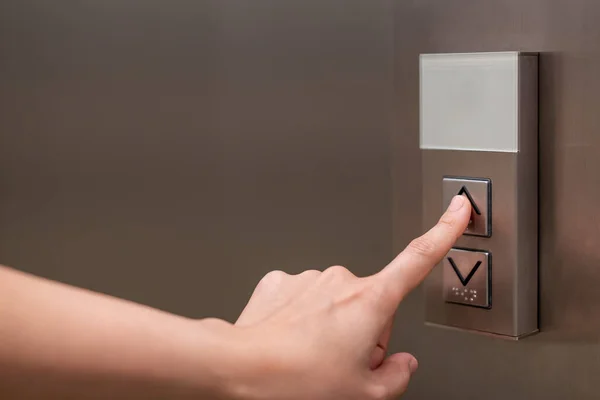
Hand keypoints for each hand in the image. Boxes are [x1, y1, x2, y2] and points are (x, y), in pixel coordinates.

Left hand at [229, 195, 470, 399]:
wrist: (240, 369)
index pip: (418, 259)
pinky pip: (305, 299)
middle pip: (371, 304)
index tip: (458, 208)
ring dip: (331, 327)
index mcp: (370, 302)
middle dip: (364, 331)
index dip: (445, 231)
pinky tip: (290, 341)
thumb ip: (397, 377)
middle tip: (340, 361)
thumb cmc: (297, 382)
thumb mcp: (364, 393)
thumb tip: (402, 364)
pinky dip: (302, 319)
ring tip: (309, 355)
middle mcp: (341, 281)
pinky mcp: (282, 282)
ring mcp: (309, 278)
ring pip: (336, 303)